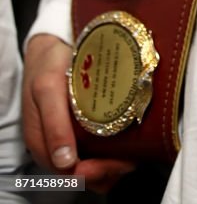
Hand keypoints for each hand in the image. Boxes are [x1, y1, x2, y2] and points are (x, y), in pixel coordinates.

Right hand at [22, 34, 135, 192]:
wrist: (52, 43)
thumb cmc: (47, 64)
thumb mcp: (47, 88)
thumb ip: (54, 123)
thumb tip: (65, 162)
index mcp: (42, 141)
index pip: (69, 173)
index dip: (93, 172)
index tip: (116, 162)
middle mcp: (57, 144)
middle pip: (85, 172)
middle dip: (109, 168)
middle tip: (132, 156)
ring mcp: (70, 136)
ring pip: (94, 162)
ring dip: (115, 160)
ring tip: (135, 146)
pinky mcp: (82, 126)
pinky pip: (99, 148)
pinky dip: (115, 148)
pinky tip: (129, 136)